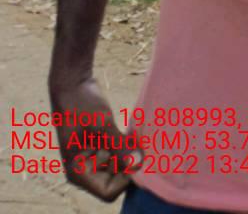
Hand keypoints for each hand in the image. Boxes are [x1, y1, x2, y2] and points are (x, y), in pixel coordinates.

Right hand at [49, 77, 141, 201]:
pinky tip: (138, 135)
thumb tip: (138, 164)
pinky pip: (119, 153)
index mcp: (78, 172)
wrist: (73, 83)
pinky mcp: (101, 146)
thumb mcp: (101, 125)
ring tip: (142, 140)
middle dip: (130, 165)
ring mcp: (93, 158)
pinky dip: (129, 146)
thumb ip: (119, 146)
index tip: (138, 158)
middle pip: (116, 180)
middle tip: (146, 148)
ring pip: (120, 166)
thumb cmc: (81, 105)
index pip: (108, 192)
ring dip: (131, 155)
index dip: (125, 179)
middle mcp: (85, 170)